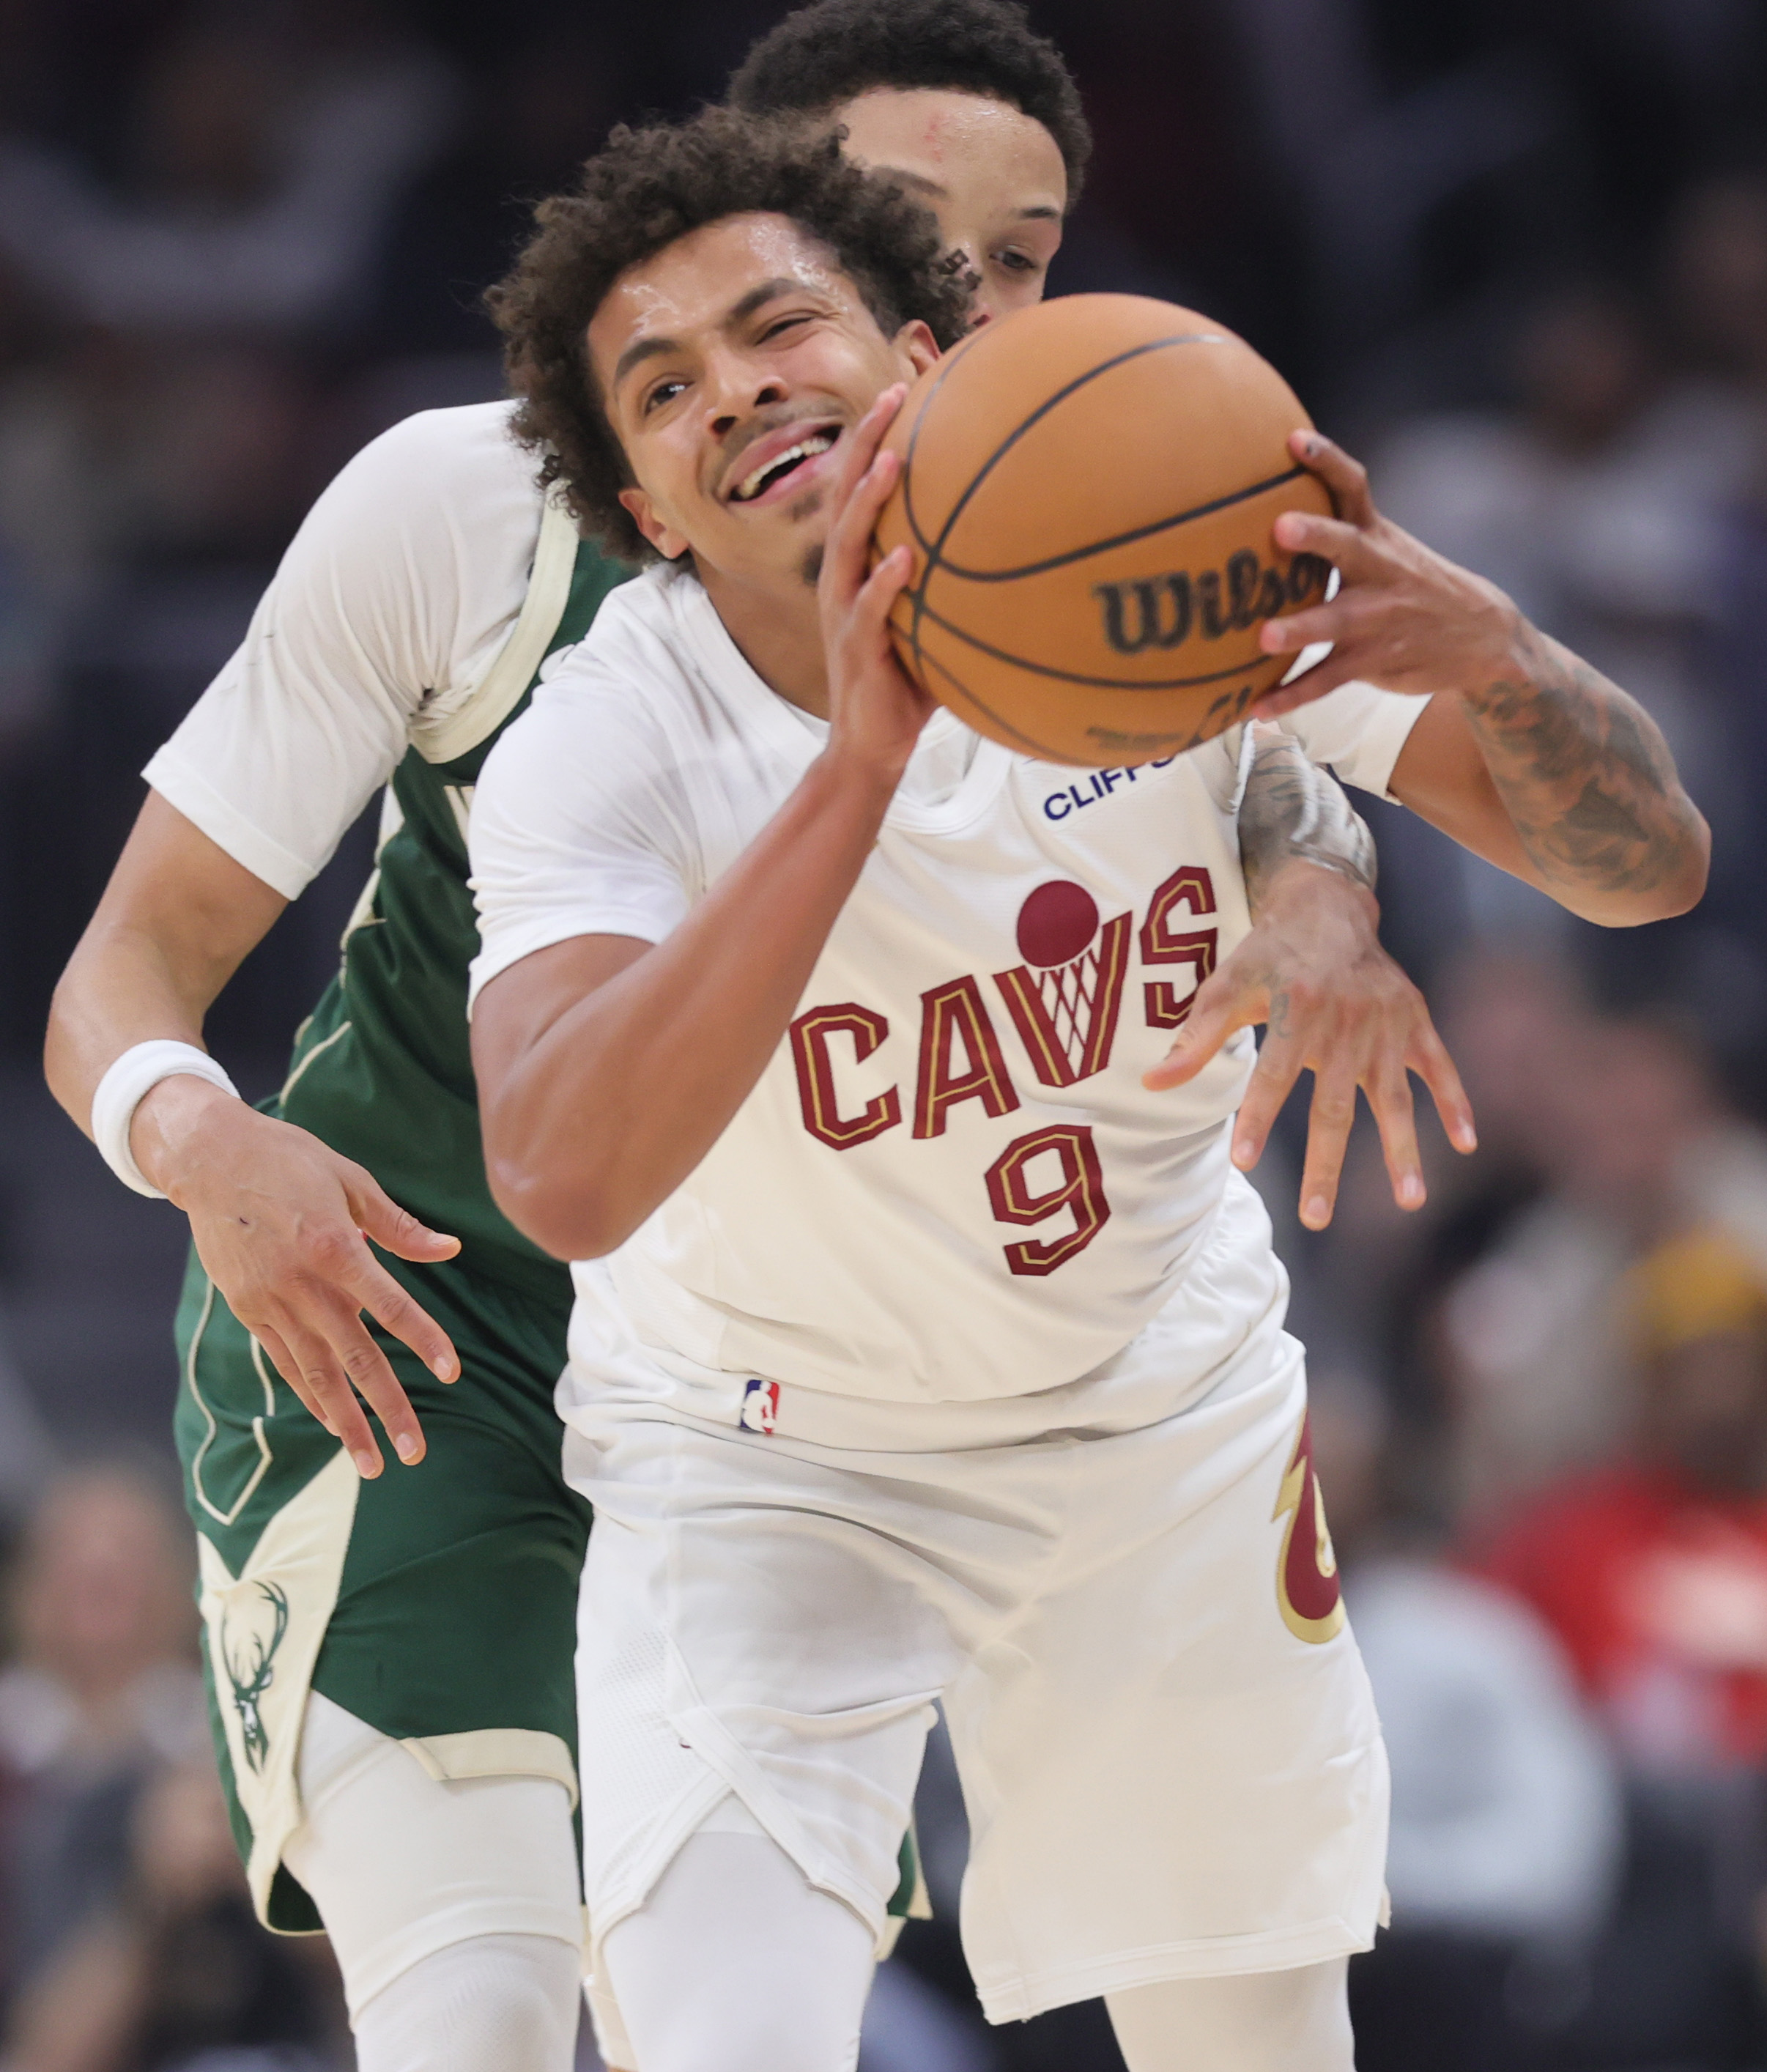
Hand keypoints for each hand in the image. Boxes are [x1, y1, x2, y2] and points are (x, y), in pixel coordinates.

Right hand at [134, 1076, 459, 1474]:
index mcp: (334, 1246)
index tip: (450, 1372)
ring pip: (316, 1373)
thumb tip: (450, 1248)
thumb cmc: (291, 1161)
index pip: (390, 1305)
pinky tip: (333, 1423)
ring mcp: (270, 1301)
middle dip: (387, 1407)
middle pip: (354, 1356)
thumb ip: (399, 1226)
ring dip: (346, 1422)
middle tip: (415, 1451)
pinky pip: (286, 1362)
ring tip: (373, 1462)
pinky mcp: (248, 1309)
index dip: (423, 1340)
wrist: (210, 1158)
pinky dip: (310, 1395)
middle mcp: (301, 1283)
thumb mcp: (351, 1181)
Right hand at [819, 385, 935, 780]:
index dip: (875, 439)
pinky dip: (884, 584)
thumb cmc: (908, 685)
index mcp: (857, 568)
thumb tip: (1024, 552)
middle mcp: (843, 580)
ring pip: (847, 545)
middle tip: (893, 396)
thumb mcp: (934, 623)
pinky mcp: (855, 651)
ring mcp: (845, 613)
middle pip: (846, 497)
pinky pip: (868, 611)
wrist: (871, 748)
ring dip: (867, 502)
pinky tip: (904, 559)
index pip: (860, 490)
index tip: (904, 388)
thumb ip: (959, 585)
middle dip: (866, 444)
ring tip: (889, 463)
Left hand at [1143, 862, 1475, 1227]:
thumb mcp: (1226, 985)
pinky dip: (1456, 1102)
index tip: (1243, 1162)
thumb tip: (1152, 1083)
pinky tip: (1466, 1143)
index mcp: (1296, 1011)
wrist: (1328, 908)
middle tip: (1315, 1218)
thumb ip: (1195, 1039)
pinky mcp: (1415, 1021)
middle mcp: (1346, 1022)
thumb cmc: (1268, 954)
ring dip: (1402, 1152)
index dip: (1257, 1116)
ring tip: (1410, 1202)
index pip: (1272, 1074)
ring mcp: (1387, 1025)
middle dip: (1327, 1165)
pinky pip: (1440, 1067)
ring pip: (1395, 1099)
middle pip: (1335, 1106)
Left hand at [1251, 430, 1522, 718]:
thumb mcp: (1386, 549)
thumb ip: (1336, 531)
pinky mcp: (1374, 662)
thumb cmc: (1411, 584)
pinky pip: (1328, 680)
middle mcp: (1378, 571)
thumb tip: (1264, 506)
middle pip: (1346, 545)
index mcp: (1376, 537)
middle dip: (1315, 536)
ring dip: (1302, 629)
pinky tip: (1258, 708)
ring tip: (1264, 638)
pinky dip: (1292, 696)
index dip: (1326, 461)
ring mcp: (1378, 619)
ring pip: (1336, 621)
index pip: (1353, 487)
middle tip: (1279, 527)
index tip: (1293, 441)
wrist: (1482, 637)